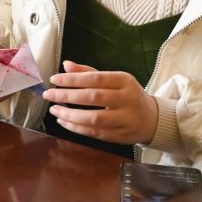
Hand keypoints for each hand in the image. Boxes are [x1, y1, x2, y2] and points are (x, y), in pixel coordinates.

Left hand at [43, 60, 158, 144]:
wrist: (152, 119)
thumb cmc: (127, 94)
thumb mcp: (114, 79)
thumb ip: (89, 72)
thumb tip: (66, 65)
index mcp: (125, 80)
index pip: (95, 78)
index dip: (73, 79)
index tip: (54, 79)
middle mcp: (127, 99)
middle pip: (93, 97)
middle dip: (67, 96)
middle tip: (49, 94)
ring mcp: (125, 119)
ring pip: (94, 118)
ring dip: (70, 115)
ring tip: (54, 110)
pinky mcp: (121, 136)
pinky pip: (95, 133)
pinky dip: (76, 128)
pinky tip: (64, 121)